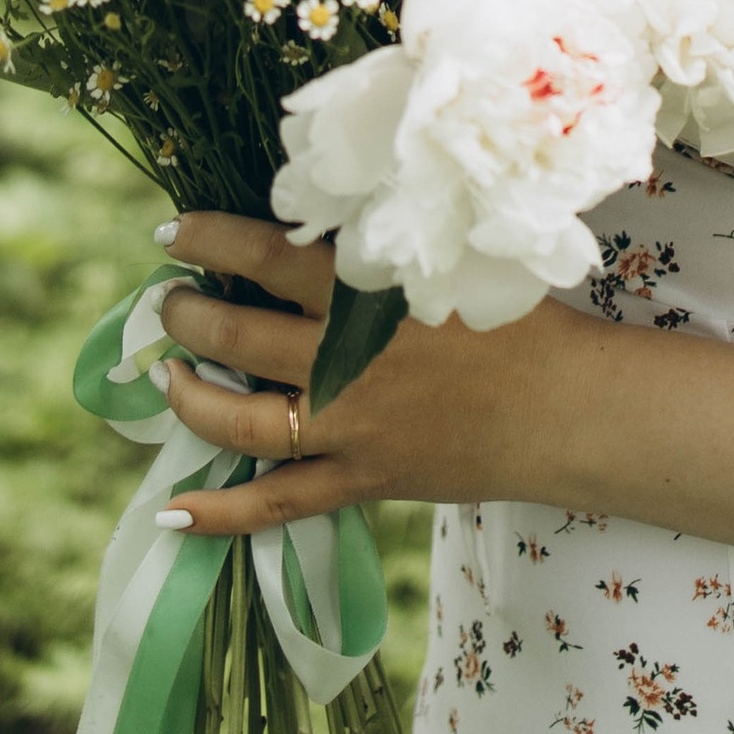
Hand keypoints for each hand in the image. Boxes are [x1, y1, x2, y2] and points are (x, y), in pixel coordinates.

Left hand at [148, 211, 592, 528]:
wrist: (564, 406)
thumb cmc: (515, 318)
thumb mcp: (447, 260)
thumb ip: (379, 243)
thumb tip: (308, 222)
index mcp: (364, 292)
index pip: (261, 255)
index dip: (206, 239)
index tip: (173, 232)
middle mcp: (342, 359)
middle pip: (233, 335)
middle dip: (184, 316)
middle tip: (169, 302)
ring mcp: (346, 426)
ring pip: (237, 420)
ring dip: (187, 396)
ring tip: (168, 375)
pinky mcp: (359, 479)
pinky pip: (275, 503)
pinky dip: (219, 511)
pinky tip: (169, 510)